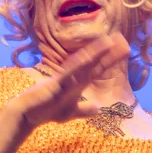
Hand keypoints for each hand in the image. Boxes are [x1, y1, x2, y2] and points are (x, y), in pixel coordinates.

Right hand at [7, 33, 129, 129]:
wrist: (28, 114)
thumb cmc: (47, 110)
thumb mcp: (69, 113)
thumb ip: (83, 110)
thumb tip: (98, 109)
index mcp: (77, 84)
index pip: (97, 69)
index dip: (109, 59)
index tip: (123, 49)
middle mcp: (73, 79)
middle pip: (93, 63)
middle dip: (107, 52)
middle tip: (122, 38)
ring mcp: (65, 80)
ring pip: (82, 64)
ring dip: (94, 53)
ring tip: (108, 41)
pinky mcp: (56, 85)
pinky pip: (68, 74)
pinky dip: (77, 65)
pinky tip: (87, 57)